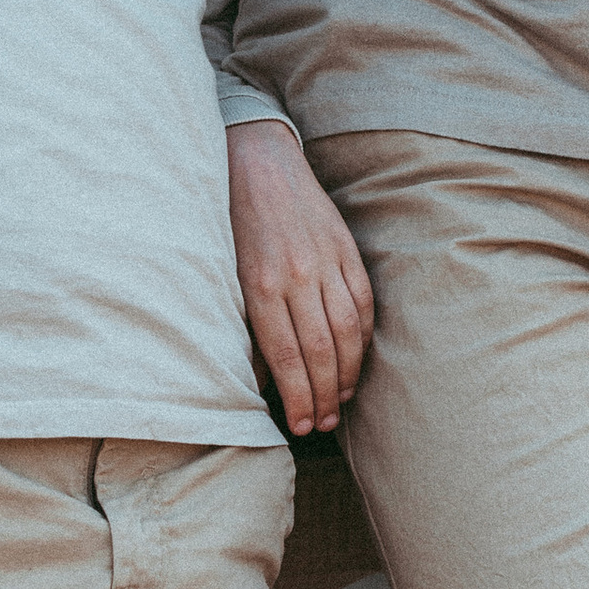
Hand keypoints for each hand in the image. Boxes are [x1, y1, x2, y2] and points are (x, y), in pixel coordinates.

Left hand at [227, 120, 374, 434]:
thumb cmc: (231, 223)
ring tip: (342, 401)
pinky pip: (363, 301)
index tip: (303, 425)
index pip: (286, 357)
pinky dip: (363, 335)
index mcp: (260, 286)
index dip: (298, 397)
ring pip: (347, 331)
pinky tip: (357, 358)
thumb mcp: (225, 275)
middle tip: (324, 424)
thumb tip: (259, 378)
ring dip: (347, 373)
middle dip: (324, 395)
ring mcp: (325, 261)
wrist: (257, 163)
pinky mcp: (345, 248)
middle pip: (319, 351)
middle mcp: (296, 276)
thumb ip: (244, 325)